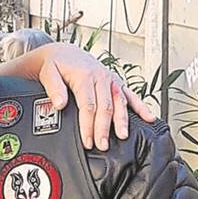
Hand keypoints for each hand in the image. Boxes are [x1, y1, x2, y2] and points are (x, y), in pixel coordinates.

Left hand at [32, 43, 156, 150]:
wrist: (64, 53)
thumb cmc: (57, 64)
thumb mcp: (48, 73)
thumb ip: (54, 88)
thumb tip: (60, 103)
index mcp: (85, 76)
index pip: (89, 106)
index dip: (88, 126)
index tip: (88, 141)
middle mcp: (101, 77)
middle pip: (106, 107)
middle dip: (104, 128)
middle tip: (102, 145)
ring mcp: (111, 80)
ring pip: (120, 102)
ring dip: (122, 121)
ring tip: (122, 136)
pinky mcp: (116, 82)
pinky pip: (131, 95)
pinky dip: (141, 106)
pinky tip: (149, 117)